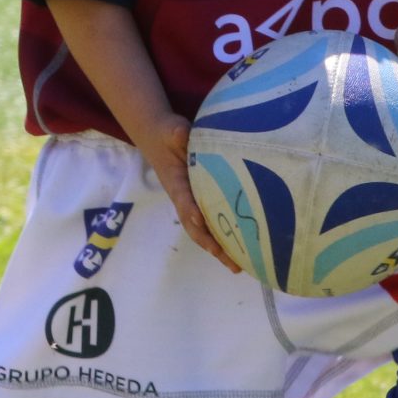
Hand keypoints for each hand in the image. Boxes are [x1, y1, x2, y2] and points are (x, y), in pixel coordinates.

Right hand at [133, 115, 244, 274]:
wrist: (157, 137)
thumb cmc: (166, 134)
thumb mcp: (171, 130)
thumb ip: (176, 134)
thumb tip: (180, 134)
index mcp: (176, 182)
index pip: (184, 199)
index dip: (192, 211)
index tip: (202, 222)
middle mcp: (183, 198)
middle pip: (196, 227)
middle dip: (213, 245)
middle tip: (232, 263)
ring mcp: (190, 202)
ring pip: (202, 231)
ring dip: (219, 249)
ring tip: (239, 266)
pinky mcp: (199, 201)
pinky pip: (209, 223)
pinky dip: (221, 238)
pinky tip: (240, 248)